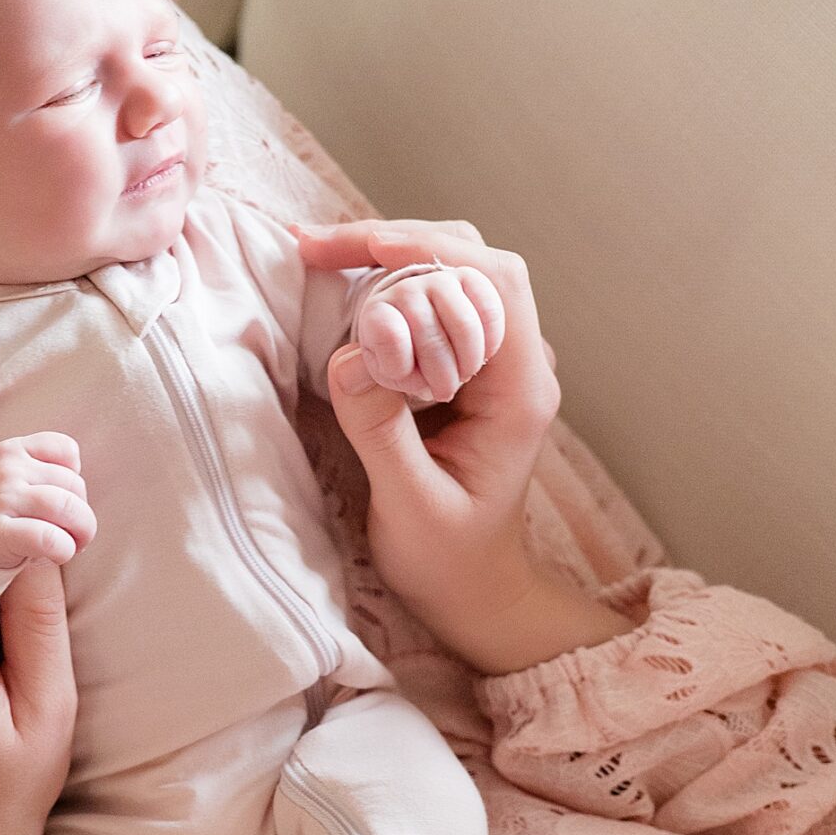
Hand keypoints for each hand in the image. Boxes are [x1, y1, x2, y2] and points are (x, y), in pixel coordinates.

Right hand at [0, 432, 96, 571]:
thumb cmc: (12, 511)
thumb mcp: (26, 477)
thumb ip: (54, 471)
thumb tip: (81, 492)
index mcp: (12, 450)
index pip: (68, 451)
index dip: (75, 480)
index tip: (63, 499)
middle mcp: (4, 468)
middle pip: (74, 484)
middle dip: (84, 513)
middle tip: (75, 532)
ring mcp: (0, 498)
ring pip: (66, 507)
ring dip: (82, 531)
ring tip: (74, 543)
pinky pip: (49, 538)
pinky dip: (65, 549)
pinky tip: (59, 554)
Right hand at [294, 219, 628, 672]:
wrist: (472, 591)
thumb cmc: (448, 561)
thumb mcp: (410, 506)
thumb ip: (380, 431)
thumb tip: (351, 354)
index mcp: (519, 392)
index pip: (492, 284)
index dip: (426, 251)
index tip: (354, 251)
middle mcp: (515, 365)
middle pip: (472, 262)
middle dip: (397, 243)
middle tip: (316, 250)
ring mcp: (490, 364)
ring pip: (452, 274)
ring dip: (388, 259)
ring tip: (319, 259)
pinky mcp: (461, 369)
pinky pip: (432, 303)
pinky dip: (386, 285)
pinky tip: (340, 287)